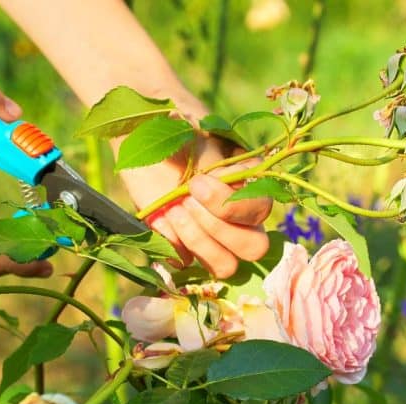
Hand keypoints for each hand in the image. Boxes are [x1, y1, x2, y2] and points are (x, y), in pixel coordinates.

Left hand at [119, 135, 272, 278]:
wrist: (144, 144)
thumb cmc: (178, 135)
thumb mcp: (202, 137)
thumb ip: (221, 159)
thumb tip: (223, 175)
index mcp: (252, 189)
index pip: (260, 211)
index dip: (230, 204)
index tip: (197, 181)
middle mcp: (239, 220)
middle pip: (253, 247)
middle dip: (218, 226)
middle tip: (187, 201)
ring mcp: (213, 239)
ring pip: (226, 265)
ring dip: (198, 240)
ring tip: (174, 211)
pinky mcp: (184, 248)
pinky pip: (186, 262)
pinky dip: (173, 244)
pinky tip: (161, 219)